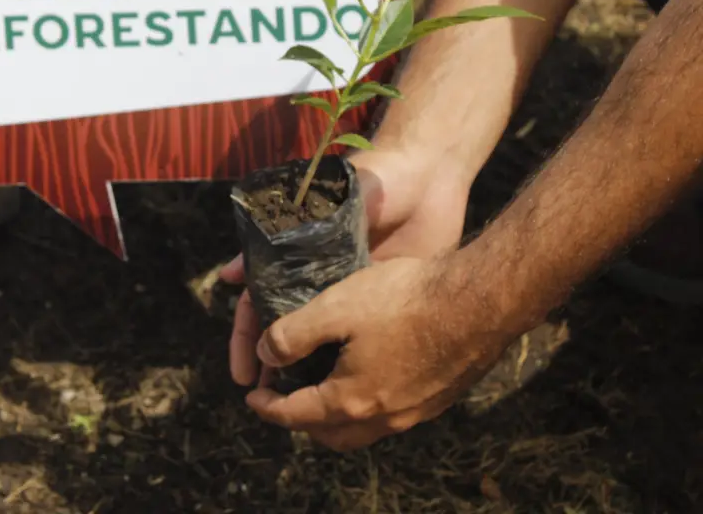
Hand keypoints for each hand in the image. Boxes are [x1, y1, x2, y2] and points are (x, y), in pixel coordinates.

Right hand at [221, 147, 471, 402]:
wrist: (432, 175)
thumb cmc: (375, 178)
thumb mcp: (323, 203)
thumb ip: (277, 238)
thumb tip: (228, 274)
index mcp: (298, 255)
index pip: (261, 303)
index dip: (249, 339)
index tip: (243, 372)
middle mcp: (320, 276)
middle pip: (286, 327)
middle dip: (272, 365)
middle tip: (265, 400)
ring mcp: (353, 289)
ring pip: (322, 339)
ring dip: (308, 370)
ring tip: (298, 405)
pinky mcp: (385, 297)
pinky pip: (363, 334)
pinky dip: (349, 361)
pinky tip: (344, 389)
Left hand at [226, 252, 512, 451]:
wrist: (481, 301)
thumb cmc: (406, 300)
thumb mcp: (335, 308)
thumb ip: (293, 334)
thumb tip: (265, 352)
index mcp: (352, 400)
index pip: (296, 415)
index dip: (267, 406)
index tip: (253, 396)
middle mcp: (384, 417)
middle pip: (330, 433)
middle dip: (300, 419)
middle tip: (285, 394)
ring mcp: (415, 411)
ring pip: (363, 428)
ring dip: (336, 415)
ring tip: (323, 384)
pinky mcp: (438, 397)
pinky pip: (392, 414)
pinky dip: (367, 404)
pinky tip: (367, 372)